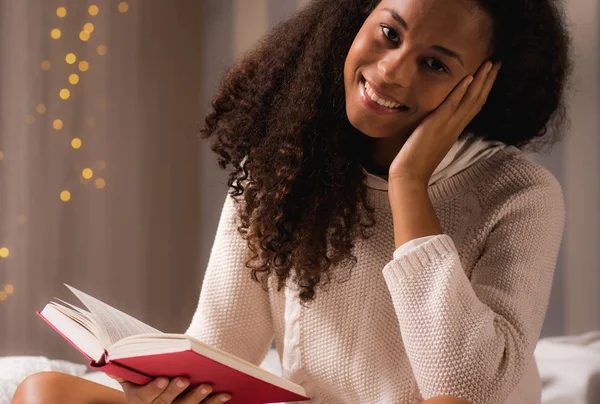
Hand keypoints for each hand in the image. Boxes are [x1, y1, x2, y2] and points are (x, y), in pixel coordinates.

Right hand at [108, 375, 230, 402]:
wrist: (156, 392)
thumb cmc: (145, 376)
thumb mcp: (131, 375)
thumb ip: (124, 368)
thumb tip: (108, 357)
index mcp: (138, 400)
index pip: (144, 397)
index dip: (153, 389)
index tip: (163, 379)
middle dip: (177, 392)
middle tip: (186, 379)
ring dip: (199, 399)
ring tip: (210, 386)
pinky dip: (214, 403)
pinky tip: (226, 394)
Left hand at [388, 60, 500, 184]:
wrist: (410, 175)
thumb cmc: (417, 161)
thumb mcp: (432, 142)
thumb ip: (439, 130)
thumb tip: (438, 122)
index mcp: (455, 130)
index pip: (474, 106)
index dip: (484, 90)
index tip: (491, 75)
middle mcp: (456, 126)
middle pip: (478, 100)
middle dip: (488, 81)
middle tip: (498, 63)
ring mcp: (448, 125)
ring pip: (470, 100)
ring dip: (481, 81)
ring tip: (490, 64)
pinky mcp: (436, 125)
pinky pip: (451, 105)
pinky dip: (461, 91)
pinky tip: (469, 77)